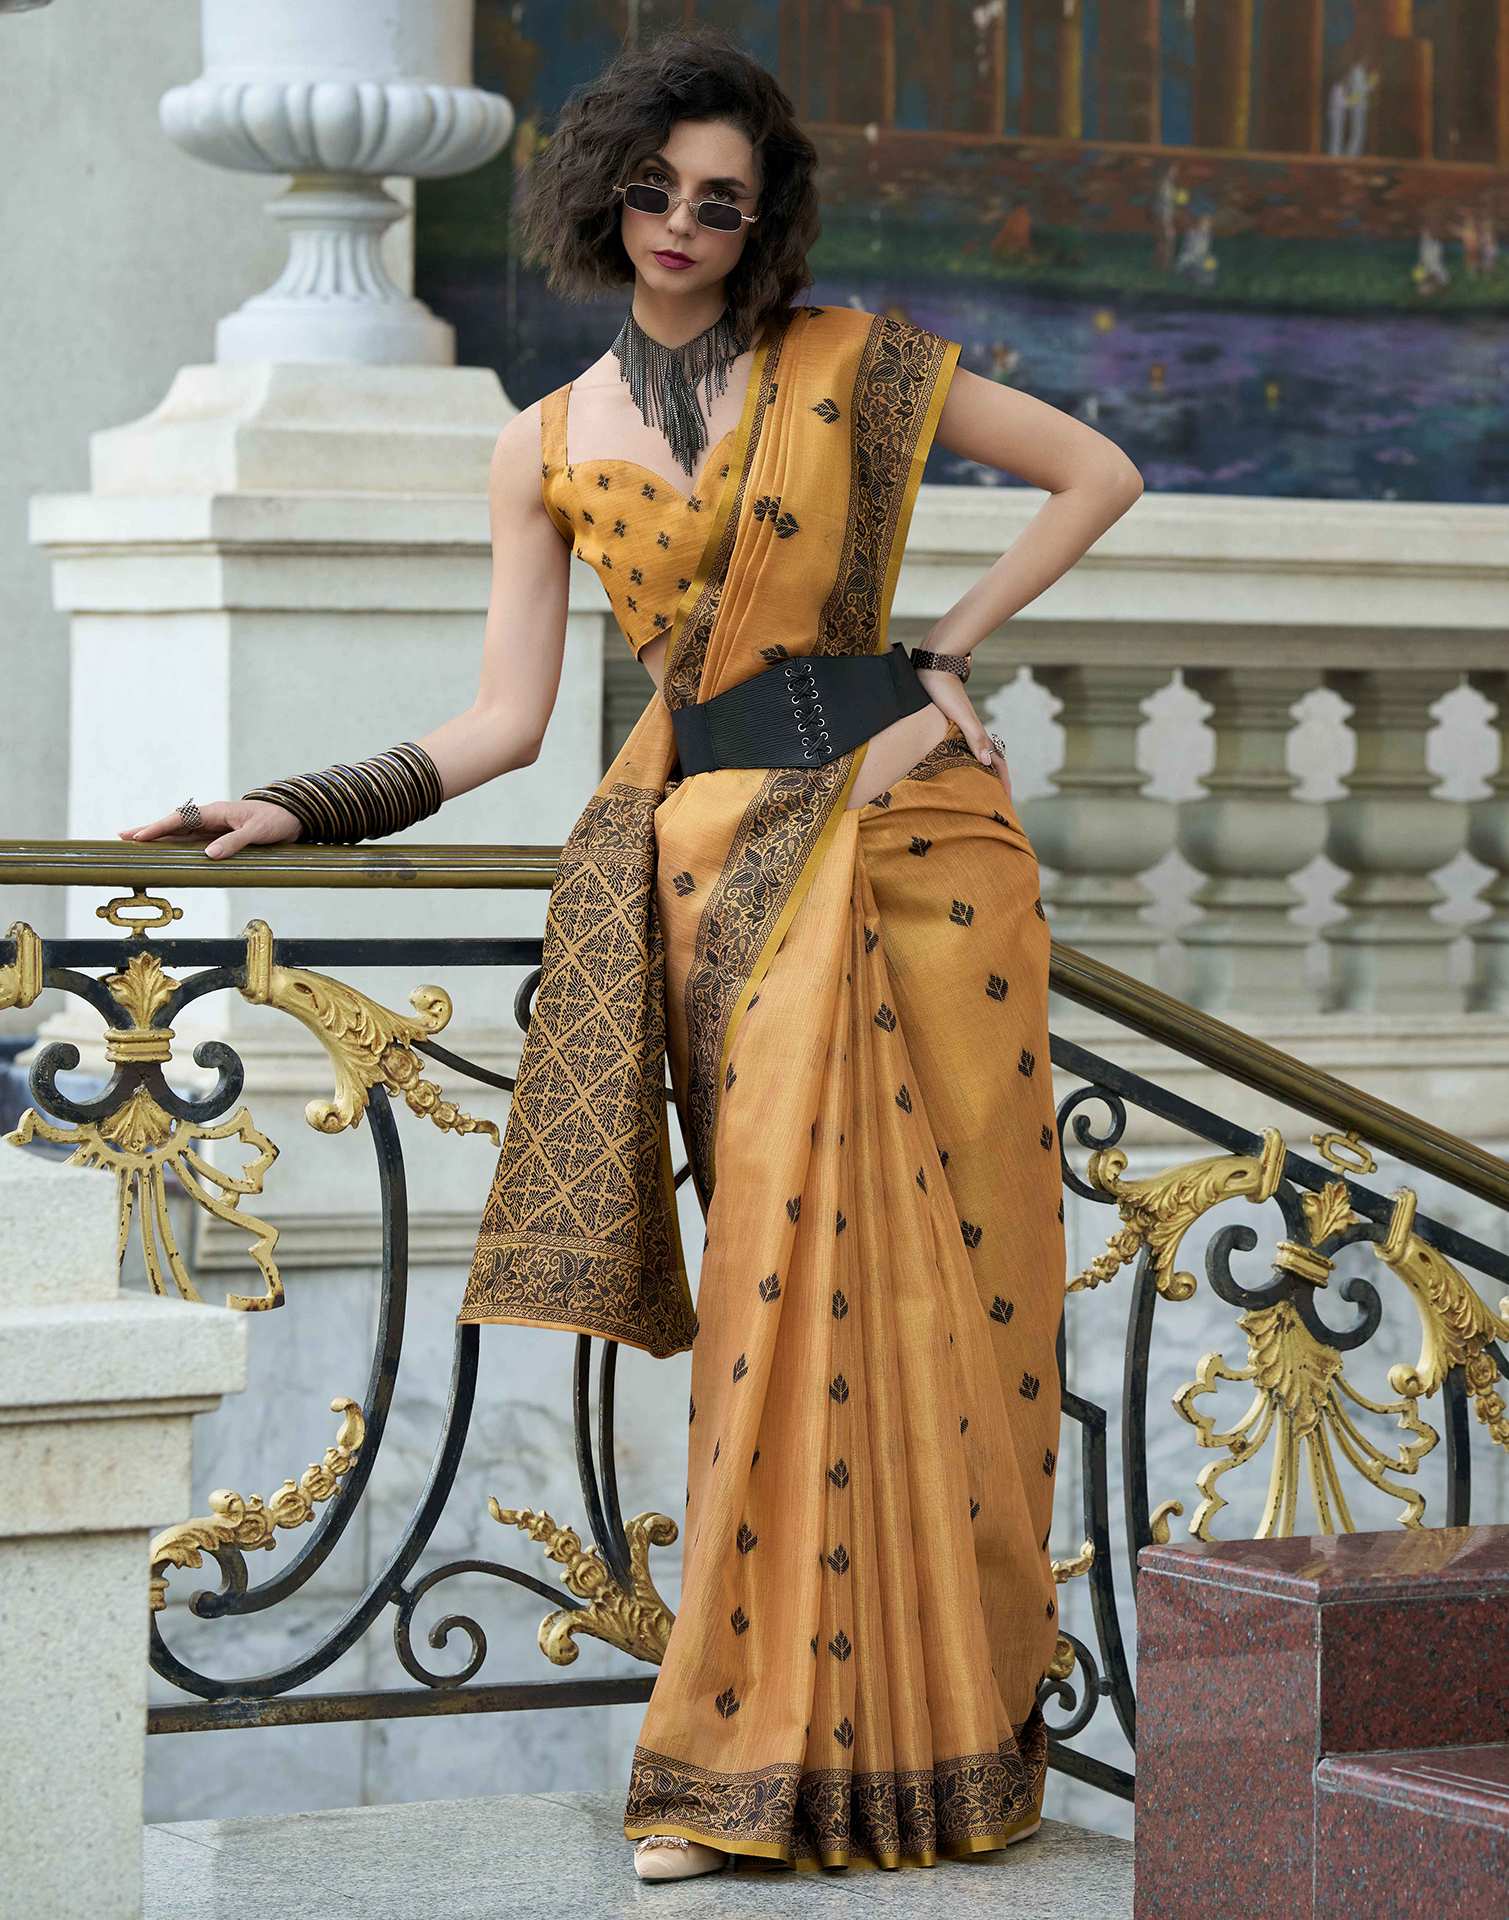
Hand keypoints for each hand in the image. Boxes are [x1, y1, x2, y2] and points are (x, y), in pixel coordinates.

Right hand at [118, 798, 304, 859]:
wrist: (292, 817)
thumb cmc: (275, 821)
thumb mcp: (256, 832)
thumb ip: (233, 843)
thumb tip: (208, 855)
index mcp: (215, 812)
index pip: (180, 819)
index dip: (158, 828)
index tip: (139, 836)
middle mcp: (210, 817)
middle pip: (173, 824)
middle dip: (148, 830)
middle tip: (122, 836)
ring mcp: (213, 826)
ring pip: (179, 832)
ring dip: (158, 837)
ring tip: (134, 842)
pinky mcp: (218, 835)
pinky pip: (192, 840)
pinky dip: (176, 844)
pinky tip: (164, 850)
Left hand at [913, 667, 1013, 806]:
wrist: (934, 666)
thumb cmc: (945, 691)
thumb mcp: (960, 716)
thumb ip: (974, 737)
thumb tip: (987, 762)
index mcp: (977, 734)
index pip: (997, 762)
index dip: (1003, 782)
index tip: (1006, 801)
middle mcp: (972, 733)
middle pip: (990, 760)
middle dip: (995, 781)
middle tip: (994, 801)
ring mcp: (962, 728)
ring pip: (977, 755)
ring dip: (981, 772)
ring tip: (978, 789)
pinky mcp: (950, 722)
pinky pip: (962, 747)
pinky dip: (964, 760)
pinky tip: (956, 765)